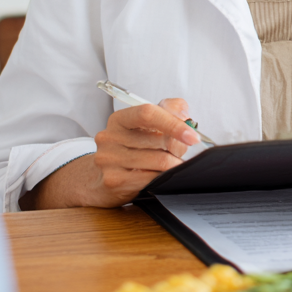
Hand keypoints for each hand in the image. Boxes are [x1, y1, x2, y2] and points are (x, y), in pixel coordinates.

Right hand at [23, 98, 198, 208]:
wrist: (99, 179)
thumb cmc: (130, 149)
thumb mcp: (146, 126)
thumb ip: (169, 111)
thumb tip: (185, 117)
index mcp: (120, 119)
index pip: (148, 113)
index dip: (174, 123)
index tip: (192, 135)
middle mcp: (110, 137)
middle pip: (158, 139)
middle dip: (179, 147)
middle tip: (184, 152)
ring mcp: (109, 160)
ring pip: (159, 160)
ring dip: (175, 164)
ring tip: (176, 164)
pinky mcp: (113, 180)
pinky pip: (152, 178)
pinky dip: (165, 177)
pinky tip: (164, 176)